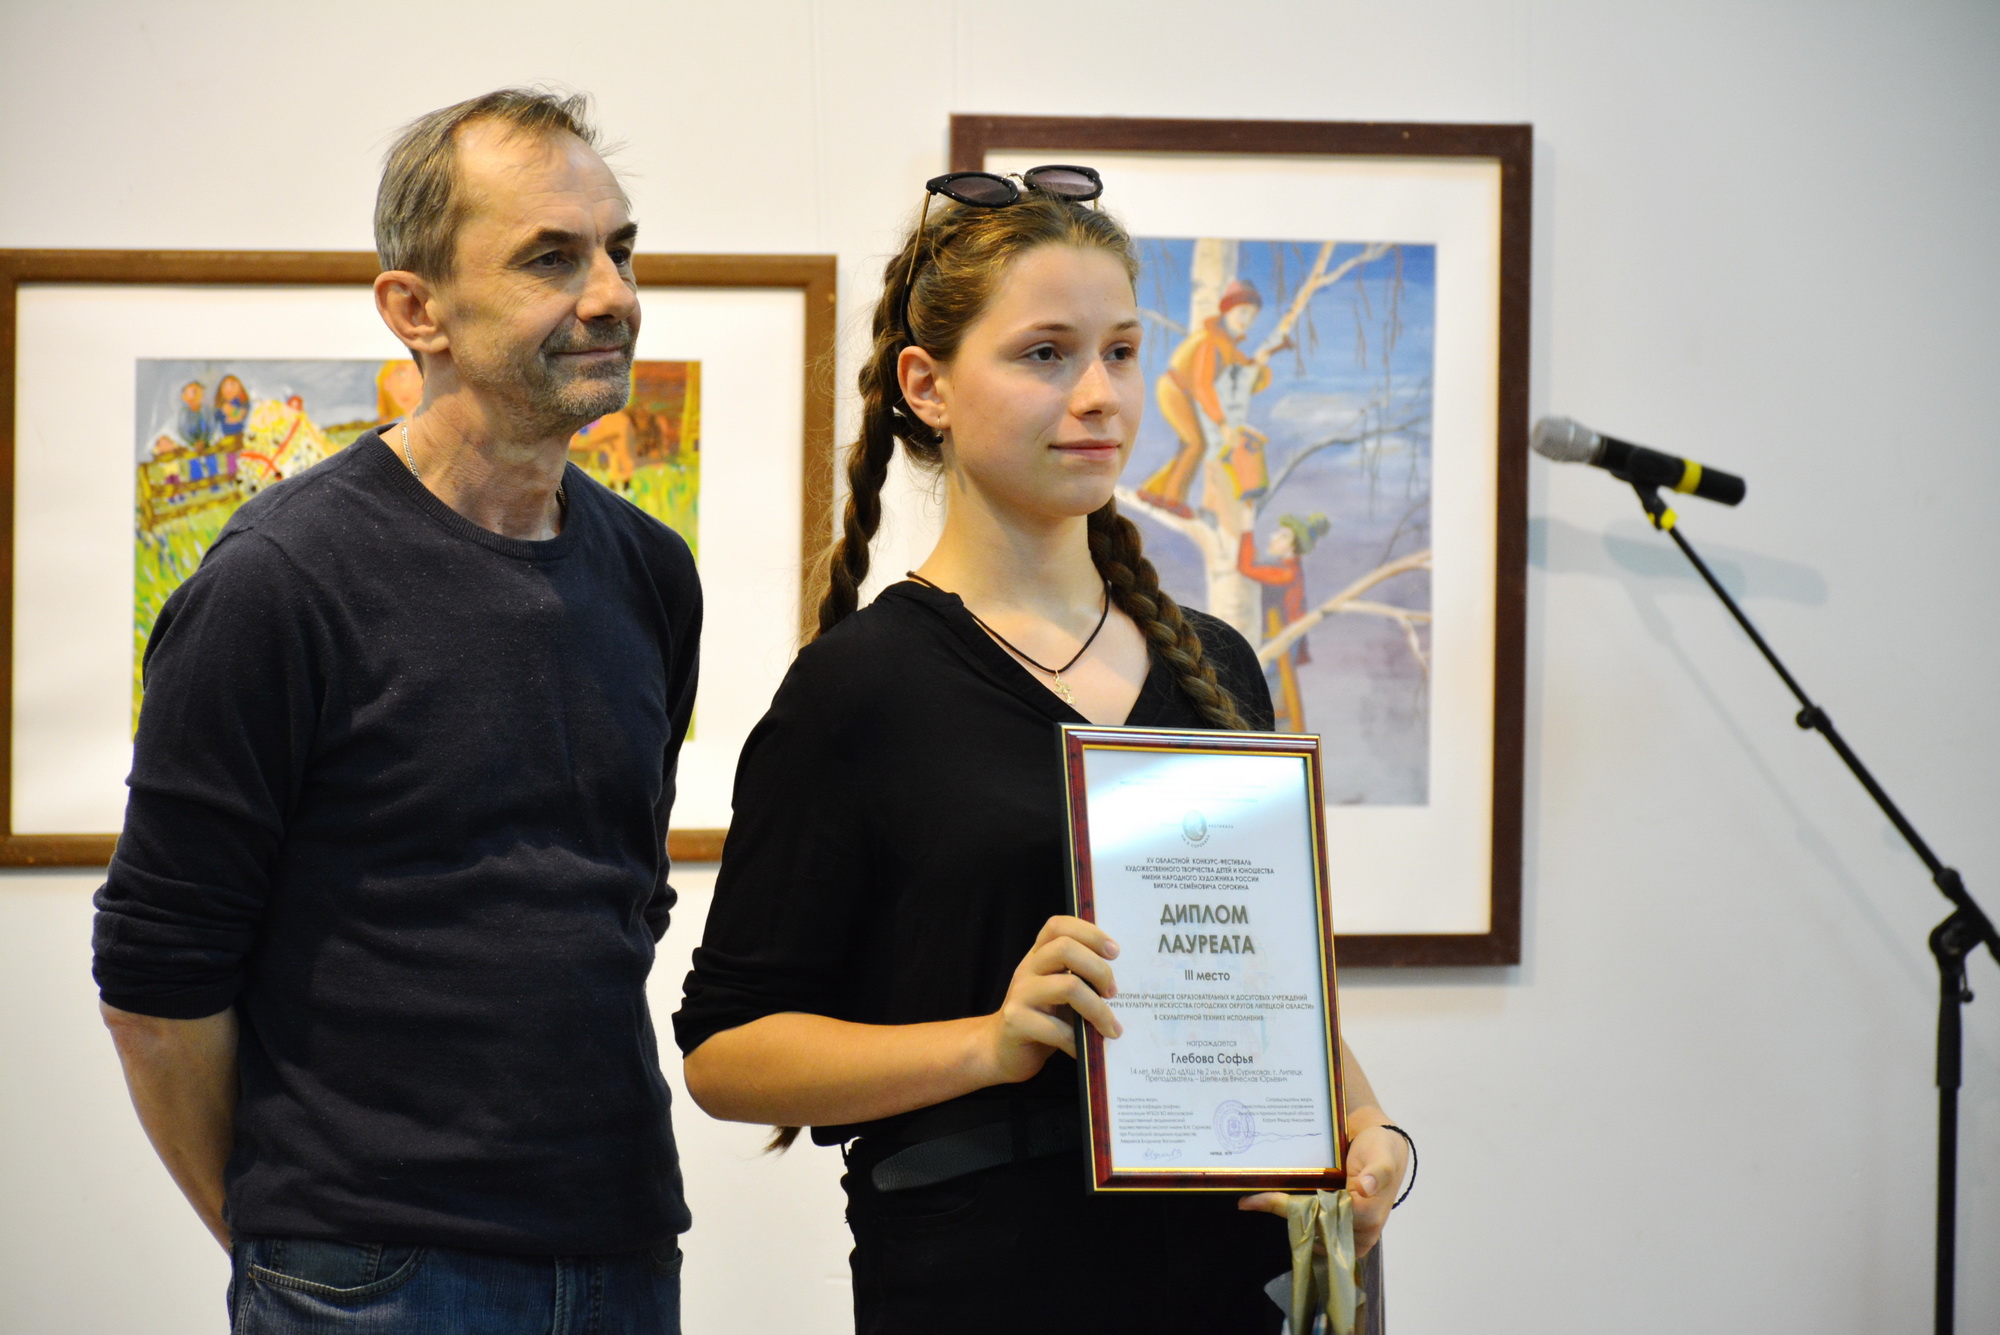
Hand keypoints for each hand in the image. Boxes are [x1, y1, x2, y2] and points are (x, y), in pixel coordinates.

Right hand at [979, 916, 1120, 1085]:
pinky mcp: (1016, 1021)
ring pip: (1067, 987)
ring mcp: (1020, 993)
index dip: (1090, 933)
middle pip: (1065, 949)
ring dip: (1097, 1010)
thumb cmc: (1042, 1019)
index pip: (1059, 926)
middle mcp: (1028, 969)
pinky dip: (1077, 1041)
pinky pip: (1056, 1029)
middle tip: (1113, 993)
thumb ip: (1081, 979)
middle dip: (1098, 969)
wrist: (1002, 1049)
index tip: (1115, 953)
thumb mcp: (1060, 993)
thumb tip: (1125, 983)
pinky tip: (1084, 1050)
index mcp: (1039, 956)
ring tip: (1110, 1028)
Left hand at [1235, 1123, 1406, 1256]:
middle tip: (1250, 1201)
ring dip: (1280, 1213)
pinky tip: (1259, 1200)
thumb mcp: (1384, 1156)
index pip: (1326, 1221)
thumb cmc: (1382, 1150)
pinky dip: (1284, 1209)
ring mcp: (1338, 1226)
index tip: (1270, 1198)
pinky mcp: (1329, 1218)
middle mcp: (1352, 1230)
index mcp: (1367, 1219)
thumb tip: (1366, 1187)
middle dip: (1283, 1214)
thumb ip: (1378, 1171)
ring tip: (1251, 1200)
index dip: (1295, 1211)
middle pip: (1311, 1228)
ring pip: (1305, 1227)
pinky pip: (1304, 1219)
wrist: (1378, 1142)